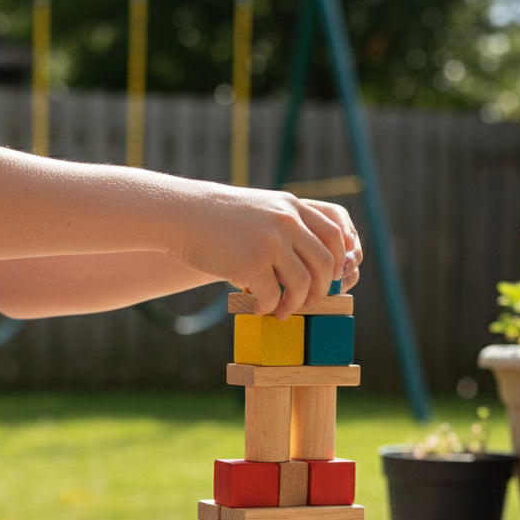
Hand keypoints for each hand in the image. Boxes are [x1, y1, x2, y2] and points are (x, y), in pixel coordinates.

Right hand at [175, 184, 361, 318]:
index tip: (330, 280)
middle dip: (321, 291)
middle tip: (308, 304)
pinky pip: (272, 295)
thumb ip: (285, 225)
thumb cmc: (216, 218)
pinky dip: (268, 307)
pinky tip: (258, 308)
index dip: (338, 263)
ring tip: (281, 312)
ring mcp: (271, 243)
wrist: (182, 214)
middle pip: (325, 264)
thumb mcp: (260, 208)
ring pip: (302, 284)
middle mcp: (287, 223)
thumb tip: (305, 259)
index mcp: (292, 207)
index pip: (334, 236)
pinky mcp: (251, 263)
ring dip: (295, 305)